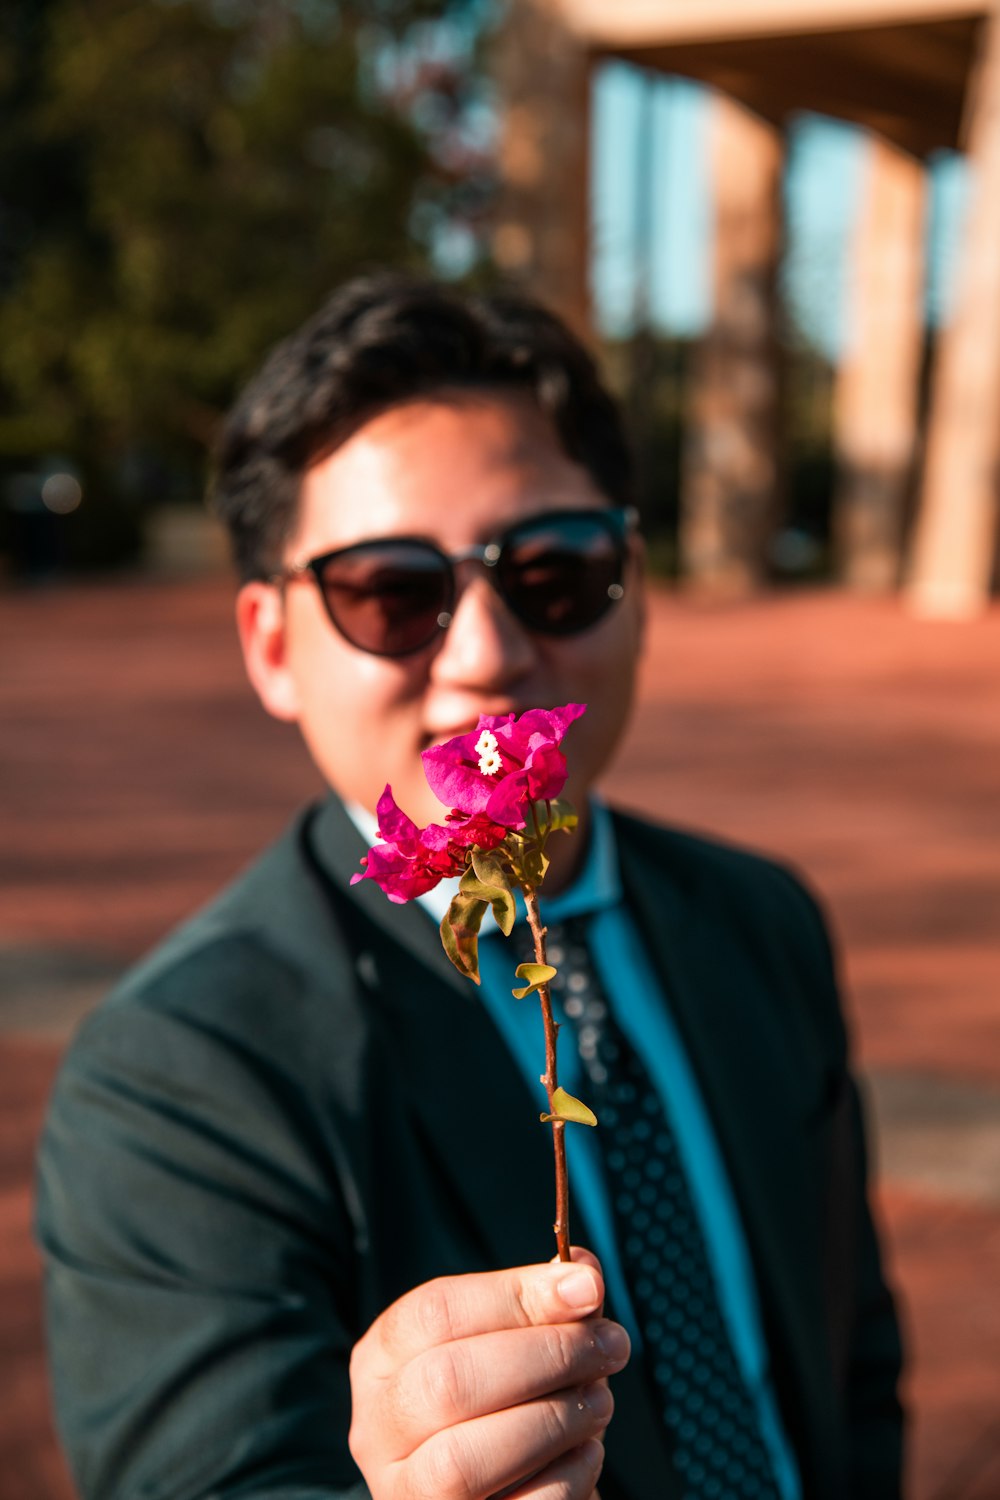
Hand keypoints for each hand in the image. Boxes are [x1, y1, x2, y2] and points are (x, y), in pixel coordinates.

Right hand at [348, 1251, 629, 1499]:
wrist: (503, 1488)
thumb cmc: (505, 1401)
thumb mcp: (510, 1341)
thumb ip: (542, 1302)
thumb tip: (582, 1275)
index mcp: (383, 1359)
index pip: (434, 1312)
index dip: (515, 1295)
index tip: (586, 1288)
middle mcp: (379, 1428)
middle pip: (449, 1380)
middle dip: (546, 1355)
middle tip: (610, 1345)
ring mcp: (408, 1492)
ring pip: (467, 1458)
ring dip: (557, 1418)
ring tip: (600, 1400)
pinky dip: (567, 1476)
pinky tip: (586, 1453)